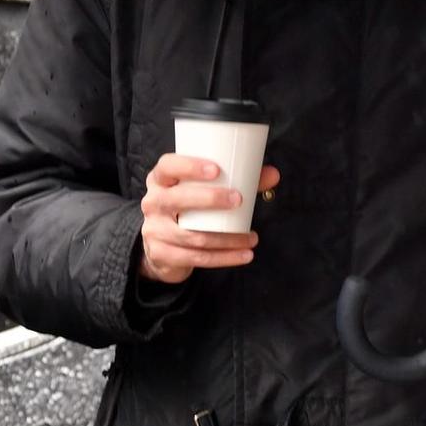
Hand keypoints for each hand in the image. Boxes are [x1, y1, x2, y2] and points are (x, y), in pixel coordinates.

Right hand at [138, 155, 281, 284]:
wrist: (162, 246)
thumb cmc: (189, 209)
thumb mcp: (204, 191)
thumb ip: (239, 181)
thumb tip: (273, 174)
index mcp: (161, 180)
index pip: (167, 167)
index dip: (189, 166)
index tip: (216, 169)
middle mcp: (153, 203)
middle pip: (177, 199)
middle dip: (210, 199)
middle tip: (238, 200)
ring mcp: (155, 230)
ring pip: (192, 236)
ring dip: (226, 238)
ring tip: (251, 237)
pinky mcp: (162, 254)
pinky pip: (196, 258)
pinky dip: (224, 258)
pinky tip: (244, 255)